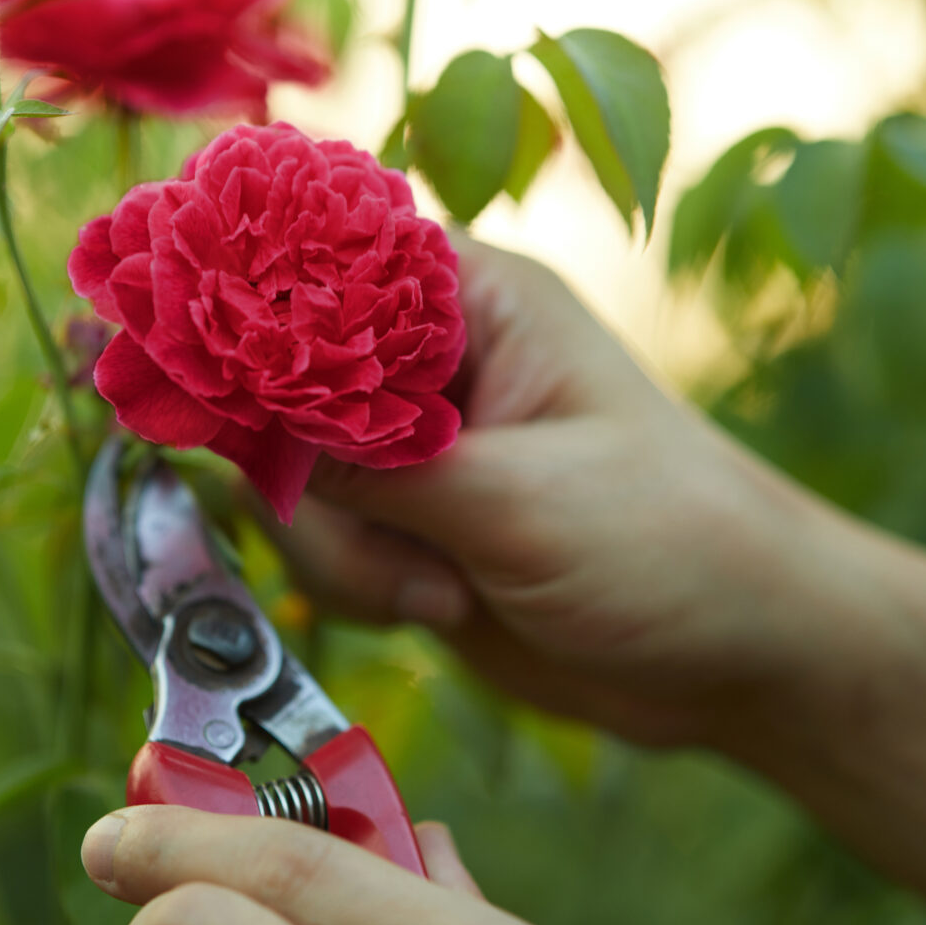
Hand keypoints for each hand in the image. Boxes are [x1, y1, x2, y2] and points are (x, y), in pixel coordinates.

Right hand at [263, 237, 890, 748]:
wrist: (742, 662)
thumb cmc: (668, 544)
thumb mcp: (516, 498)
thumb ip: (369, 461)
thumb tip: (235, 417)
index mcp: (472, 300)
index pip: (320, 262)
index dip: (244, 303)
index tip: (184, 356)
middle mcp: (431, 363)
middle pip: (281, 384)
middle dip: (306, 475)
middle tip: (382, 535)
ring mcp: (415, 451)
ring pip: (292, 481)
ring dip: (346, 551)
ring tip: (442, 590)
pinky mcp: (410, 529)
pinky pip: (325, 546)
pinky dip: (360, 587)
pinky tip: (441, 610)